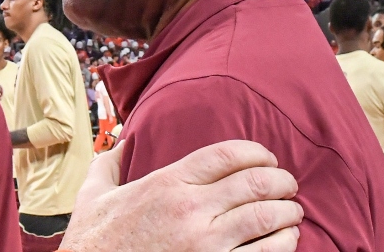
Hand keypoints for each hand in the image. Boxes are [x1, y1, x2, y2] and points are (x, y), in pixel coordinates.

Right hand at [61, 140, 302, 251]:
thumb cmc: (94, 241)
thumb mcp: (92, 195)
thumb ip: (108, 164)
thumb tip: (121, 143)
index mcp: (165, 184)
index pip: (226, 155)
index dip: (257, 151)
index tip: (267, 157)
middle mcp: (189, 210)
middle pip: (255, 183)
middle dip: (281, 180)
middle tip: (287, 185)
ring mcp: (205, 244)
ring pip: (267, 218)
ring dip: (288, 213)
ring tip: (291, 213)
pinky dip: (284, 244)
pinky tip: (285, 240)